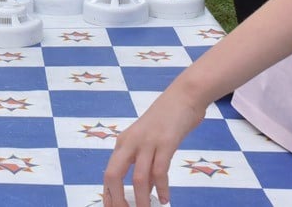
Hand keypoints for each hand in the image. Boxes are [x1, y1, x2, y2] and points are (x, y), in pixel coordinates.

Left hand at [103, 86, 205, 206]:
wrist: (183, 96)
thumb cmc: (166, 120)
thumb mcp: (149, 142)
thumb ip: (146, 165)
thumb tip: (146, 190)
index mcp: (123, 143)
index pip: (108, 173)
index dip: (109, 195)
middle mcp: (130, 142)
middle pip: (113, 175)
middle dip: (117, 200)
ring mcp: (147, 141)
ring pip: (138, 177)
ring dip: (142, 199)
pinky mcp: (165, 142)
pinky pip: (160, 171)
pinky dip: (162, 188)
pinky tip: (165, 199)